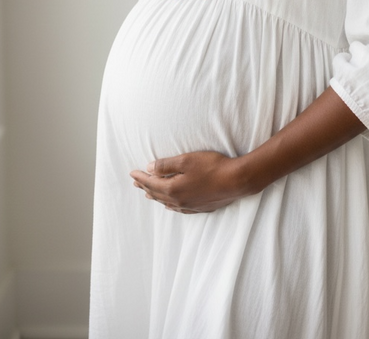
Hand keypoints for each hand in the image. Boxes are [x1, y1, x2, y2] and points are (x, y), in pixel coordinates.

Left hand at [130, 151, 246, 212]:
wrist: (236, 181)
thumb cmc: (212, 166)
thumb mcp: (186, 160)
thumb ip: (166, 165)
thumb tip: (149, 169)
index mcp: (173, 189)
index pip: (151, 183)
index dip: (140, 178)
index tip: (131, 173)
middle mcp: (179, 200)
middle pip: (157, 194)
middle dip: (145, 187)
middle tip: (135, 183)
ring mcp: (190, 206)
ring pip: (167, 202)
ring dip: (156, 196)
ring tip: (148, 193)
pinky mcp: (200, 208)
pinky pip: (178, 208)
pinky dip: (170, 205)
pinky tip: (170, 205)